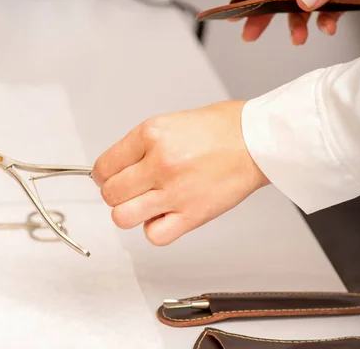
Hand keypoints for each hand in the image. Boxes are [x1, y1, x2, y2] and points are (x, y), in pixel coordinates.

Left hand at [91, 101, 269, 245]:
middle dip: (115, 194)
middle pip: (110, 194)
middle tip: (129, 190)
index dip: (103, 176)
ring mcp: (174, 191)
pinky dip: (155, 229)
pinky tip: (166, 215)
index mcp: (150, 135)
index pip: (103, 166)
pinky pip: (154, 235)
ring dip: (130, 213)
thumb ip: (140, 147)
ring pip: (123, 217)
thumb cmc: (219, 129)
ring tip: (145, 204)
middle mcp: (159, 163)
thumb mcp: (168, 123)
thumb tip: (116, 167)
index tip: (108, 178)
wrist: (256, 140)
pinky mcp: (192, 214)